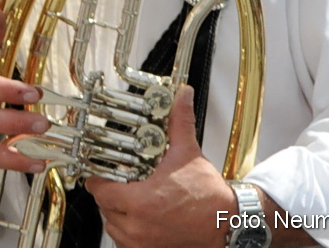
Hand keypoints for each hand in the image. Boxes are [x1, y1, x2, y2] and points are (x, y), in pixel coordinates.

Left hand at [86, 87, 236, 247]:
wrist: (230, 225)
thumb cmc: (209, 196)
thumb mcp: (189, 154)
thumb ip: (179, 122)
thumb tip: (181, 96)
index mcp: (140, 201)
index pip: (99, 189)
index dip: (100, 178)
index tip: (104, 172)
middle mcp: (138, 226)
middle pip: (105, 208)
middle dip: (111, 194)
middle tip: (121, 183)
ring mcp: (144, 243)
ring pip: (114, 227)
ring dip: (119, 214)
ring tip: (132, 200)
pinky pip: (127, 242)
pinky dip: (130, 232)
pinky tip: (142, 218)